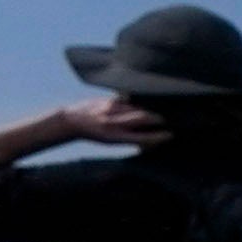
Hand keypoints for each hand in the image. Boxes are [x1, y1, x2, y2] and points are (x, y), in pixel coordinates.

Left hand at [50, 95, 165, 145]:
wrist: (72, 121)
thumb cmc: (95, 134)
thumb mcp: (111, 142)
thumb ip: (131, 139)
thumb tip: (152, 141)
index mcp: (113, 137)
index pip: (141, 137)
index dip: (158, 137)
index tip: (170, 134)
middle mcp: (112, 122)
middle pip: (142, 118)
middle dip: (158, 119)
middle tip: (167, 121)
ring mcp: (110, 108)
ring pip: (136, 107)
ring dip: (148, 109)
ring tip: (157, 112)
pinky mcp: (108, 99)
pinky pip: (128, 99)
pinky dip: (137, 102)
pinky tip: (144, 102)